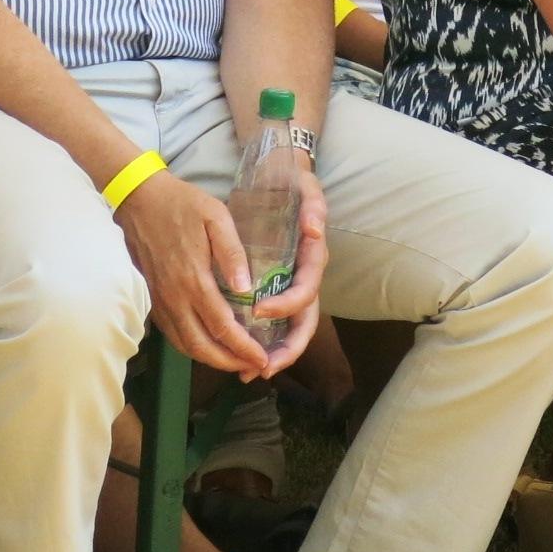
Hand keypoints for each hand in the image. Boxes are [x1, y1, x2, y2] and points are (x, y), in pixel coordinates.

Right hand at [113, 170, 273, 380]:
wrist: (139, 199)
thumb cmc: (182, 204)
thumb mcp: (215, 216)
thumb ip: (232, 252)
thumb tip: (246, 288)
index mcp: (194, 279)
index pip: (223, 327)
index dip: (244, 348)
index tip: (263, 359)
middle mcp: (175, 298)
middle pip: (203, 346)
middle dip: (229, 363)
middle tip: (253, 368)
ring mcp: (161, 301)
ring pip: (185, 345)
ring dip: (211, 360)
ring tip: (235, 362)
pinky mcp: (152, 299)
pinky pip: (173, 334)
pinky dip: (192, 348)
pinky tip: (208, 345)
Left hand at [249, 166, 327, 377]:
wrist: (281, 179)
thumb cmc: (293, 185)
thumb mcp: (306, 186)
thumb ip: (314, 204)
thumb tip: (314, 229)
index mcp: (312, 259)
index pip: (306, 291)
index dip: (287, 305)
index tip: (259, 309)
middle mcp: (304, 279)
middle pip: (303, 324)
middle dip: (286, 349)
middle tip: (262, 367)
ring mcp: (290, 286)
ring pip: (288, 331)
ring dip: (272, 355)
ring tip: (246, 372)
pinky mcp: (274, 288)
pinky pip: (272, 325)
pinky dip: (259, 343)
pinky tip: (238, 357)